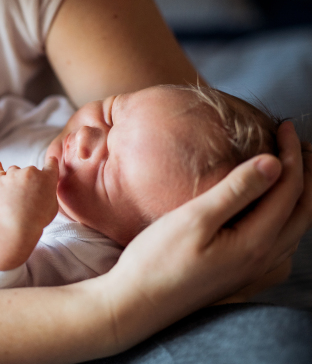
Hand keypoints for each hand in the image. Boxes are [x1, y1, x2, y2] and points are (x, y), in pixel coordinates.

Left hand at [0, 157, 59, 270]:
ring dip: (16, 178)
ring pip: (15, 170)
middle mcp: (30, 172)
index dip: (51, 163)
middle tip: (28, 196)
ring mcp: (13, 175)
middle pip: (31, 170)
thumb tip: (44, 188)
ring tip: (15, 194)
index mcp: (47, 178)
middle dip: (30, 180)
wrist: (17, 226)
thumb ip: (49, 192)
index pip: (51, 164)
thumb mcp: (53, 206)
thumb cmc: (37, 219)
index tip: (50, 162)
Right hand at [97, 122, 310, 349]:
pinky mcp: (240, 279)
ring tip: (291, 173)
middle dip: (305, 173)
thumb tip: (272, 163)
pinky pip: (281, 248)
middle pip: (302, 210)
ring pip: (294, 229)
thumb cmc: (157, 261)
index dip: (290, 154)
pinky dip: (287, 223)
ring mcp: (253, 273)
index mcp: (255, 241)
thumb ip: (235, 191)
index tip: (282, 126)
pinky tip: (274, 221)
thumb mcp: (194, 219)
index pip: (288, 189)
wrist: (136, 304)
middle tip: (296, 144)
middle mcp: (263, 259)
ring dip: (299, 196)